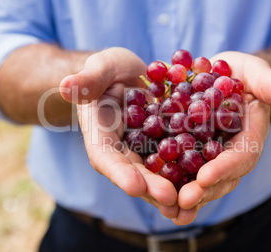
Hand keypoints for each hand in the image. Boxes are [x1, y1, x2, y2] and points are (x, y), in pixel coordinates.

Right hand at [59, 47, 179, 217]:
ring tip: (189, 203)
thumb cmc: (109, 69)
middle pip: (133, 172)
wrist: (129, 74)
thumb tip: (66, 85)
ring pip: (155, 172)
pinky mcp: (163, 145)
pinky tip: (205, 182)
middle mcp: (121, 149)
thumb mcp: (100, 68)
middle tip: (171, 200)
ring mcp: (143, 150)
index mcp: (100, 134)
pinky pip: (174, 159)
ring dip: (171, 189)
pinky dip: (187, 172)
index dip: (119, 172)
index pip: (104, 156)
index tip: (134, 186)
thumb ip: (88, 80)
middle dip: (151, 188)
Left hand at [172, 51, 270, 224]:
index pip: (242, 155)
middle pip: (222, 177)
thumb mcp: (253, 71)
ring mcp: (212, 156)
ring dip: (187, 196)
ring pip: (202, 181)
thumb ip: (269, 82)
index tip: (205, 177)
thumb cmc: (240, 72)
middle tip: (183, 201)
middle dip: (204, 190)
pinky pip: (182, 171)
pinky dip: (172, 185)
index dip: (225, 167)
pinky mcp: (191, 153)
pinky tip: (156, 197)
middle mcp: (231, 152)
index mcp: (249, 136)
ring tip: (169, 209)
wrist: (220, 77)